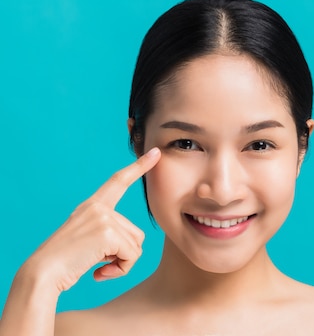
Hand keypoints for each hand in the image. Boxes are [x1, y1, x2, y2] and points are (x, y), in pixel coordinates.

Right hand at [22, 147, 160, 293]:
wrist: (42, 274)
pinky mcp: (108, 233)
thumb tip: (135, 245)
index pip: (118, 181)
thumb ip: (110, 232)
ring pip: (136, 246)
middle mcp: (98, 207)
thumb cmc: (65, 263)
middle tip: (100, 262)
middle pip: (136, 233)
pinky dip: (121, 269)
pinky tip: (99, 273)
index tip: (156, 153)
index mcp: (92, 206)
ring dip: (122, 263)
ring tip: (98, 267)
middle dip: (124, 254)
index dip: (139, 167)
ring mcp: (103, 218)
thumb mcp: (89, 239)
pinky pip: (132, 255)